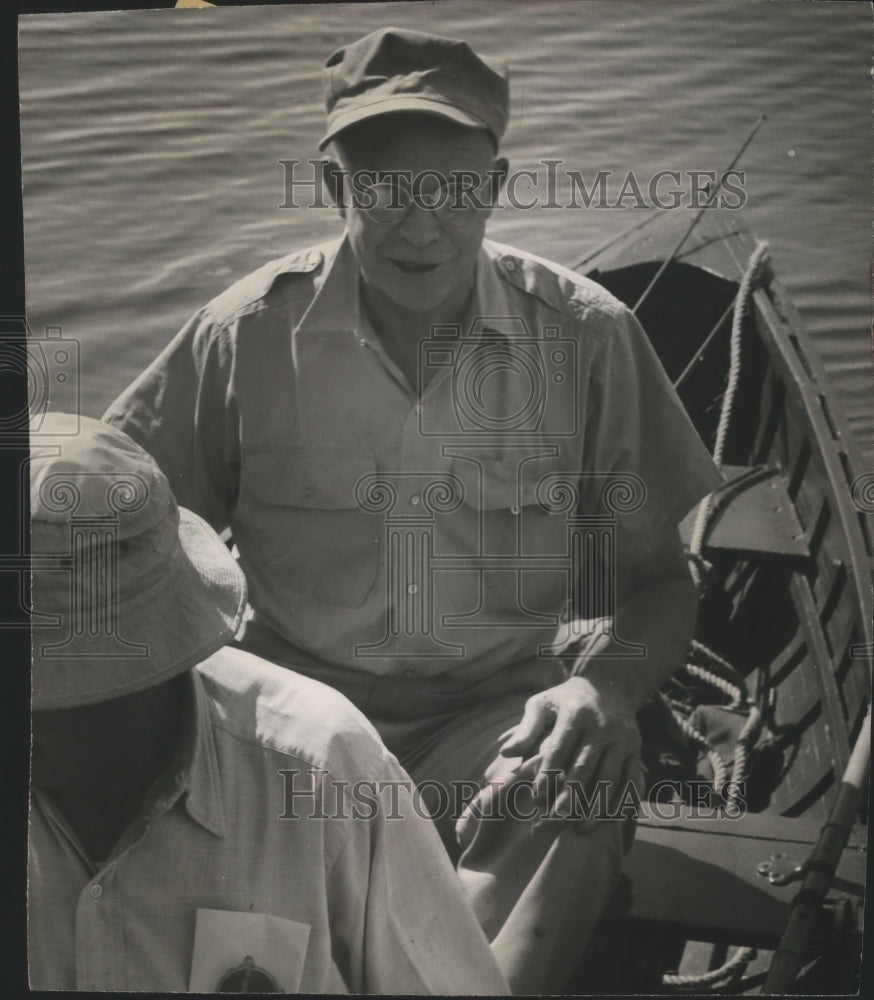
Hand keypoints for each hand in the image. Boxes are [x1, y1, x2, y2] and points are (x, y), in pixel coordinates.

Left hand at [499, 675, 643, 829]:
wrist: (609, 685)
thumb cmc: (565, 699)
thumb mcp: (542, 704)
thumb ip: (526, 729)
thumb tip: (506, 753)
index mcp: (575, 713)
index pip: (559, 747)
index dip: (547, 773)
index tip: (535, 798)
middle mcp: (601, 725)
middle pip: (585, 765)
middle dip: (571, 795)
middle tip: (556, 819)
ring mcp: (622, 738)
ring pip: (610, 776)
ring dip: (597, 804)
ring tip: (582, 828)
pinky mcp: (636, 750)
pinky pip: (631, 779)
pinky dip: (622, 801)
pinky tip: (610, 820)